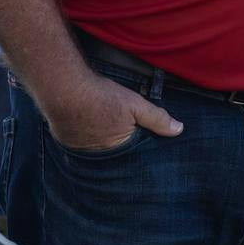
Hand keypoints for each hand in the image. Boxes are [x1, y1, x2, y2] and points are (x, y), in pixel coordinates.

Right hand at [42, 72, 182, 153]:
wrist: (64, 88)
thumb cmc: (101, 97)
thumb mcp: (135, 105)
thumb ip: (157, 118)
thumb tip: (179, 129)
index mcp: (117, 150)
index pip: (133, 156)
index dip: (139, 149)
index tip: (145, 144)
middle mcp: (97, 156)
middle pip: (115, 154)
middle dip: (121, 148)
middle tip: (126, 137)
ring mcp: (79, 150)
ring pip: (97, 149)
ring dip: (102, 143)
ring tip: (107, 130)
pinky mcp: (65, 141)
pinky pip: (80, 143)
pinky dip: (86, 137)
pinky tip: (90, 126)